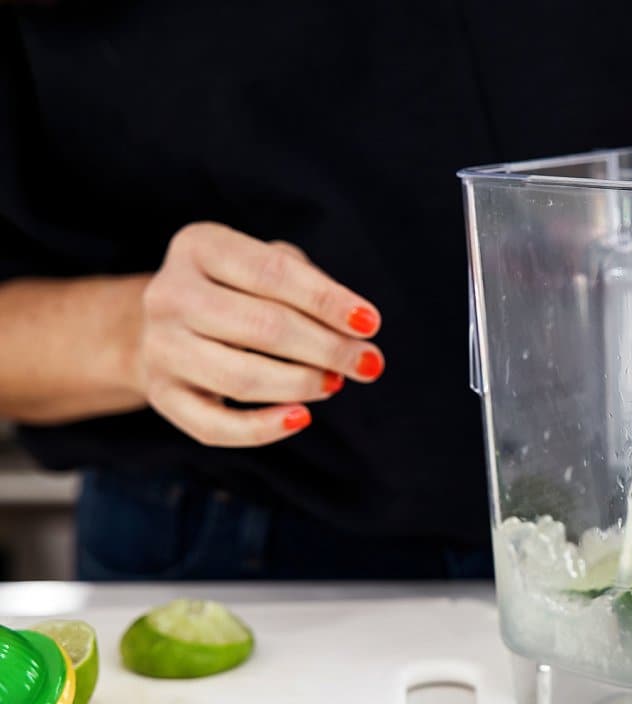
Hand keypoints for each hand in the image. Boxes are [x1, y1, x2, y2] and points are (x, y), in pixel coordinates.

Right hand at [136, 222, 383, 446]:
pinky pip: (215, 426)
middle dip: (327, 348)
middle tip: (368, 363)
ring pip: (241, 378)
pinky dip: (262, 429)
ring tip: (335, 383)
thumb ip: (309, 283)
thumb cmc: (238, 289)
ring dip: (302, 384)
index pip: (272, 273)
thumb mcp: (266, 264)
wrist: (166, 324)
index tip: (371, 324)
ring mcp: (160, 348)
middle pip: (262, 327)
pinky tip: (301, 418)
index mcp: (199, 247)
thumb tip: (355, 327)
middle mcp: (170, 295)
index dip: (327, 301)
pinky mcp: (162, 396)